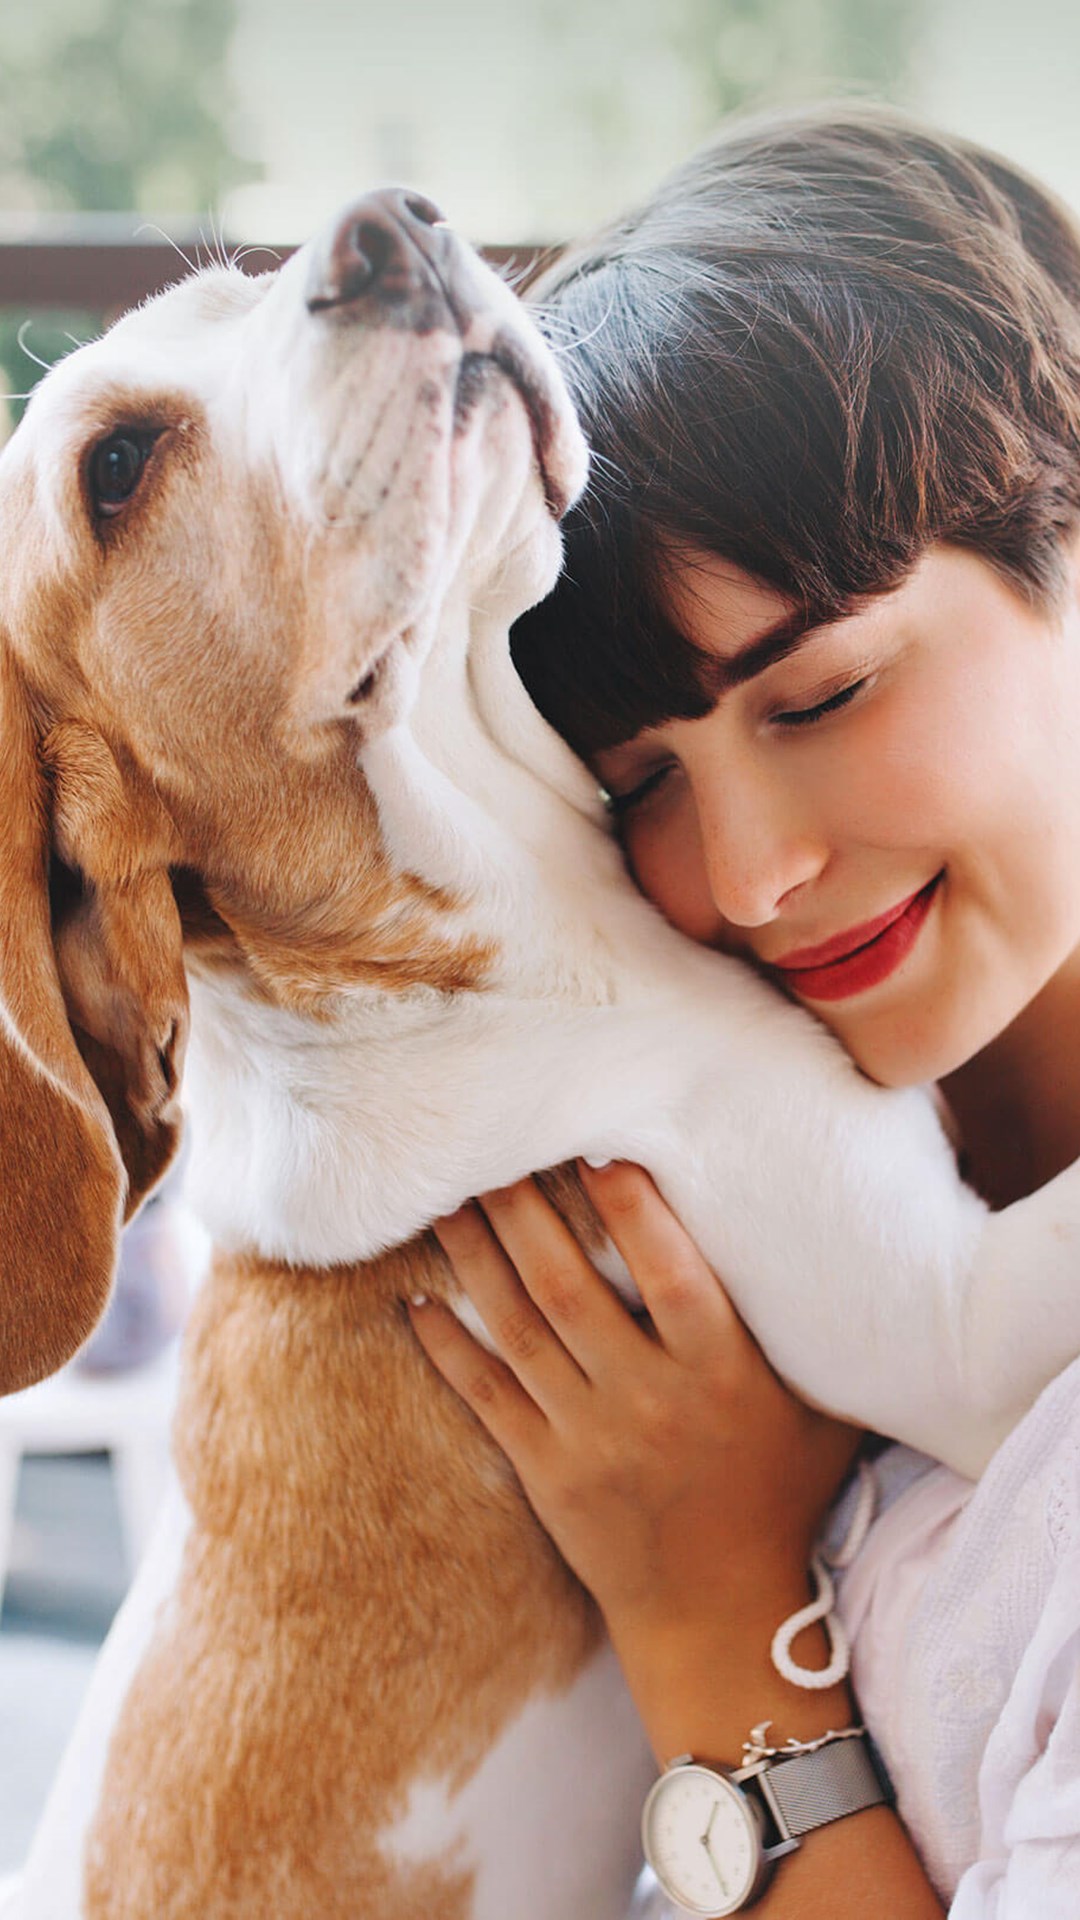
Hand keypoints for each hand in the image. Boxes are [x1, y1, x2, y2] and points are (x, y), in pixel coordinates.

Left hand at [408, 1162, 860, 1656]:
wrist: (722, 1616)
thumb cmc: (779, 1496)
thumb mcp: (823, 1415)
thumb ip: (816, 1337)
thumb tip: (846, 1246)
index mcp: (723, 1376)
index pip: (672, 1277)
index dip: (633, 1211)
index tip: (598, 1148)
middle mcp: (651, 1402)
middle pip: (570, 1290)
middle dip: (525, 1212)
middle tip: (489, 1146)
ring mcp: (590, 1439)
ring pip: (518, 1331)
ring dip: (477, 1259)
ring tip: (446, 1196)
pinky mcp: (545, 1474)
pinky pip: (487, 1398)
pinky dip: (449, 1348)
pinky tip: (417, 1302)